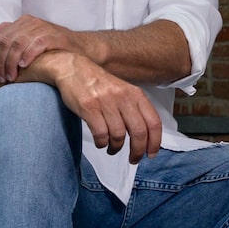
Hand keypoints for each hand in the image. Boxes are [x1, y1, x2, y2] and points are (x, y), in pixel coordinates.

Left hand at [0, 15, 85, 83]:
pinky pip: (37, 44)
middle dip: (2, 62)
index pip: (0, 38)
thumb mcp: (30, 38)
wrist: (80, 47)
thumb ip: (11, 34)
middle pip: (7, 42)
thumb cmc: (53, 46)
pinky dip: (28, 55)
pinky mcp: (55, 36)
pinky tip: (24, 66)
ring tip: (11, 76)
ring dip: (12, 62)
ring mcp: (43, 28)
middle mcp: (31, 22)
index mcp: (23, 22)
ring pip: (18, 43)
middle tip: (2, 77)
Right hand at [42, 52, 161, 163]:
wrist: (73, 68)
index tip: (151, 154)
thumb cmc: (98, 83)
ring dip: (116, 147)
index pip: (153, 122)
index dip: (155, 142)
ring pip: (119, 135)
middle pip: (139, 132)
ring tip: (112, 148)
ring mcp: (106, 102)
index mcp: (135, 94)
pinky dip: (102, 143)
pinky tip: (101, 142)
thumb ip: (134, 109)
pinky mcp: (89, 108)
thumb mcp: (123, 90)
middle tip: (133, 159)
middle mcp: (123, 97)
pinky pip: (101, 134)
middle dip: (137, 151)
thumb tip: (143, 136)